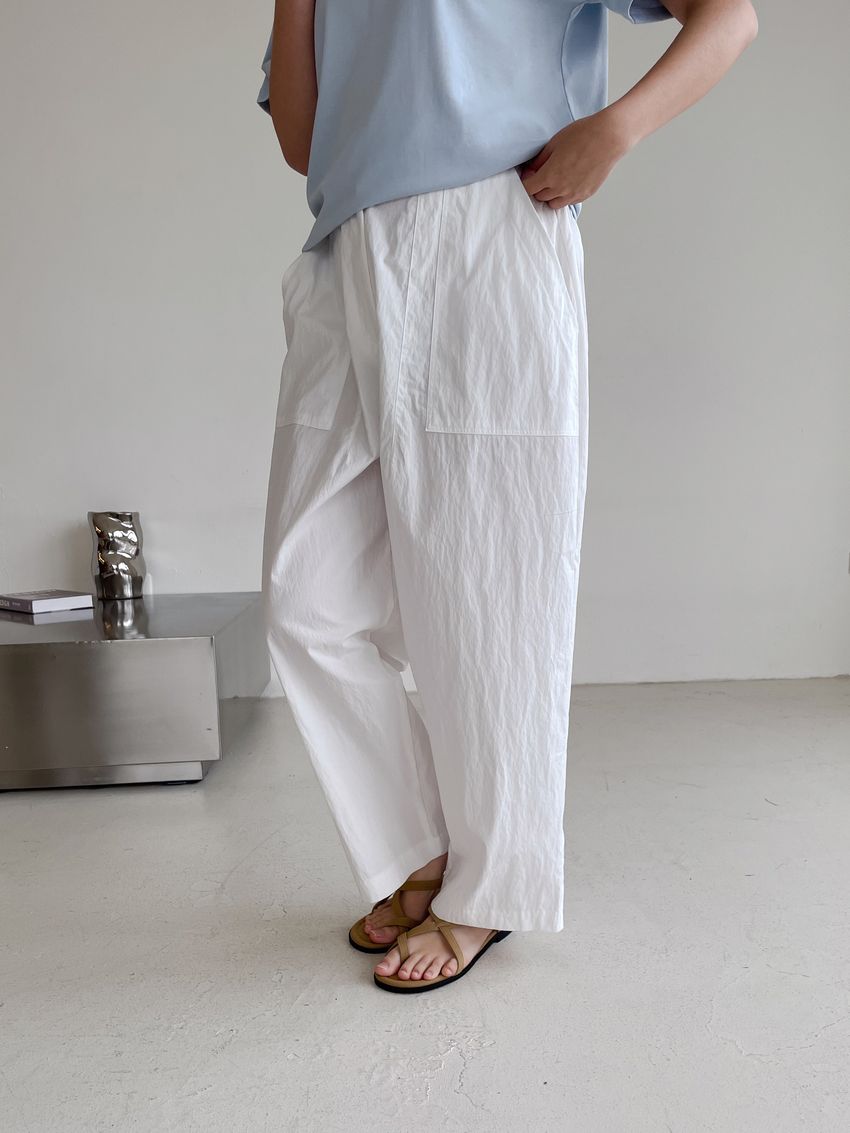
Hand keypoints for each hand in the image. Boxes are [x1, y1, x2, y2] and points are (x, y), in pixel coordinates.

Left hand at [518, 106, 635, 208]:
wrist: (609, 137)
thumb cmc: (582, 135)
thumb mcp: (554, 143)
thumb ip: (540, 160)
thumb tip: (531, 170)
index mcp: (549, 175)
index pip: (528, 188)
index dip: (526, 181)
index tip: (529, 174)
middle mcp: (561, 189)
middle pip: (539, 197)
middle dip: (537, 187)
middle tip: (541, 174)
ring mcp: (574, 194)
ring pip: (554, 204)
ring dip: (550, 195)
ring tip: (555, 181)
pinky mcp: (586, 194)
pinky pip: (569, 202)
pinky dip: (564, 196)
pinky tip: (568, 182)